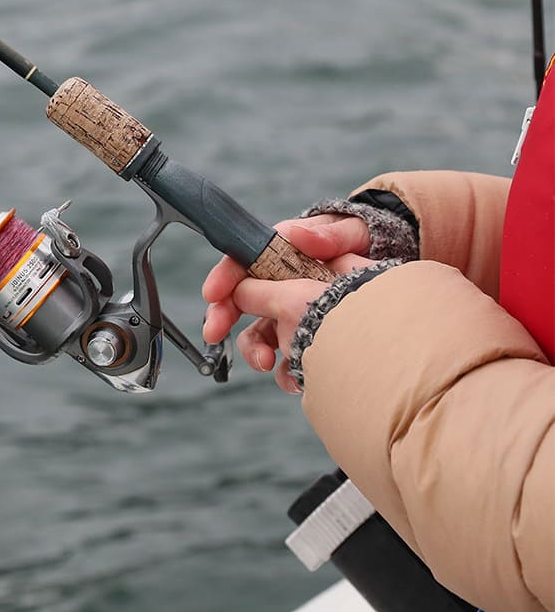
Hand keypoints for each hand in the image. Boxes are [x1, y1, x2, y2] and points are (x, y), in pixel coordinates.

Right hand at [201, 216, 373, 392]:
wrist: (397, 275)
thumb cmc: (369, 243)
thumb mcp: (353, 233)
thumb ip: (329, 235)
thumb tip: (295, 234)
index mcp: (286, 251)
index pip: (245, 260)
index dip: (225, 277)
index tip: (213, 294)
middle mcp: (283, 282)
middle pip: (242, 298)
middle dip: (223, 316)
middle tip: (214, 333)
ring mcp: (293, 310)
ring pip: (260, 331)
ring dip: (255, 349)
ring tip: (266, 363)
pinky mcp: (306, 334)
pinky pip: (286, 355)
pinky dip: (285, 370)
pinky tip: (295, 378)